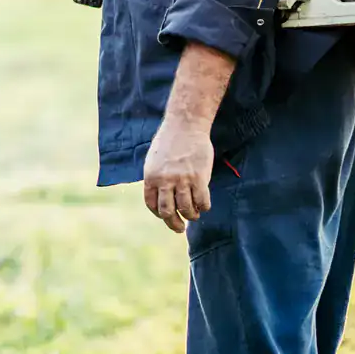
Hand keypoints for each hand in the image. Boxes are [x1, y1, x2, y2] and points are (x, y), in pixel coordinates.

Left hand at [143, 118, 213, 233]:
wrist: (185, 125)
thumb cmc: (170, 142)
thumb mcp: (154, 160)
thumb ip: (157, 179)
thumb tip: (162, 198)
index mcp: (151, 177)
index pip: (152, 205)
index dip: (159, 214)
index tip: (167, 216)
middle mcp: (165, 181)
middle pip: (168, 212)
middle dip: (174, 224)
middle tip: (179, 228)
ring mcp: (182, 180)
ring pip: (186, 209)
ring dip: (190, 216)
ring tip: (193, 215)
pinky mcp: (199, 178)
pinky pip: (202, 201)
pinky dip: (203, 207)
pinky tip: (203, 206)